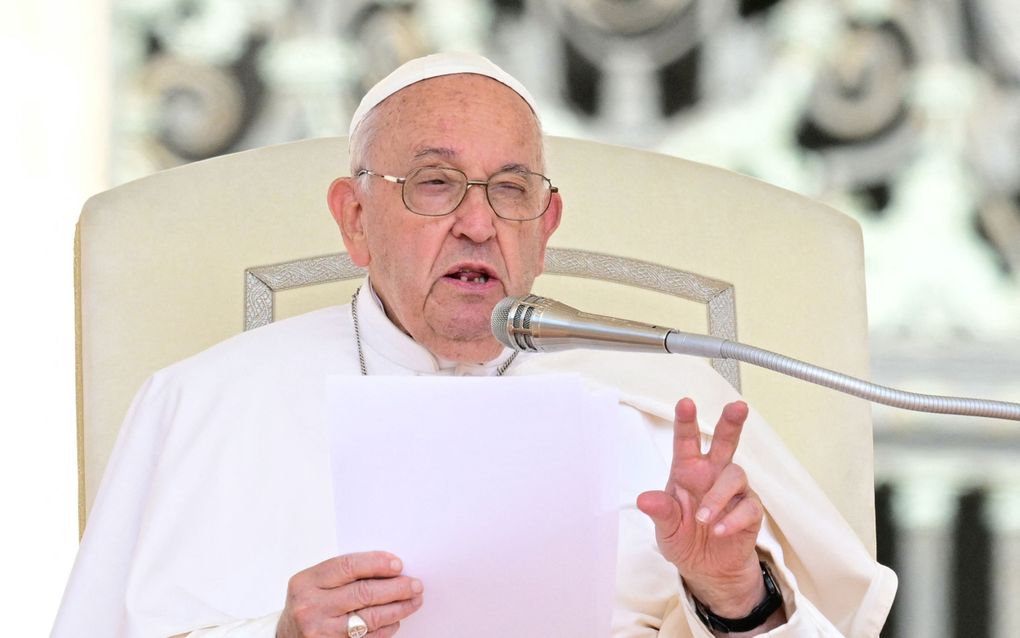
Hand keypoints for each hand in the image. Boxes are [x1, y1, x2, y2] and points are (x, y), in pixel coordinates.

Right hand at [276, 551, 422, 637]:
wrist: (287, 637)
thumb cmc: (308, 604)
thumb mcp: (315, 583)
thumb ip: (344, 574)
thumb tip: (389, 568)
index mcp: (306, 582)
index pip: (348, 566)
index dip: (377, 563)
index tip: (398, 564)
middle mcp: (311, 607)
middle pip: (363, 593)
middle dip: (395, 588)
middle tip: (415, 584)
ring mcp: (321, 632)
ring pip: (370, 618)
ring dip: (398, 609)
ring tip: (413, 601)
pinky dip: (386, 629)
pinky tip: (396, 620)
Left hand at [637, 398, 765, 617]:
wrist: (707, 569)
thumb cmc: (684, 537)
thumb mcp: (666, 527)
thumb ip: (660, 512)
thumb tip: (644, 499)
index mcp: (687, 470)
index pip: (686, 441)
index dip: (686, 421)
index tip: (685, 403)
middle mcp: (712, 474)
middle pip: (725, 442)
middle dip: (731, 423)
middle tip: (738, 406)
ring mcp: (733, 491)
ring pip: (735, 475)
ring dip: (718, 497)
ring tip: (705, 520)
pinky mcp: (750, 511)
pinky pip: (748, 507)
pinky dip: (733, 519)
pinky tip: (720, 531)